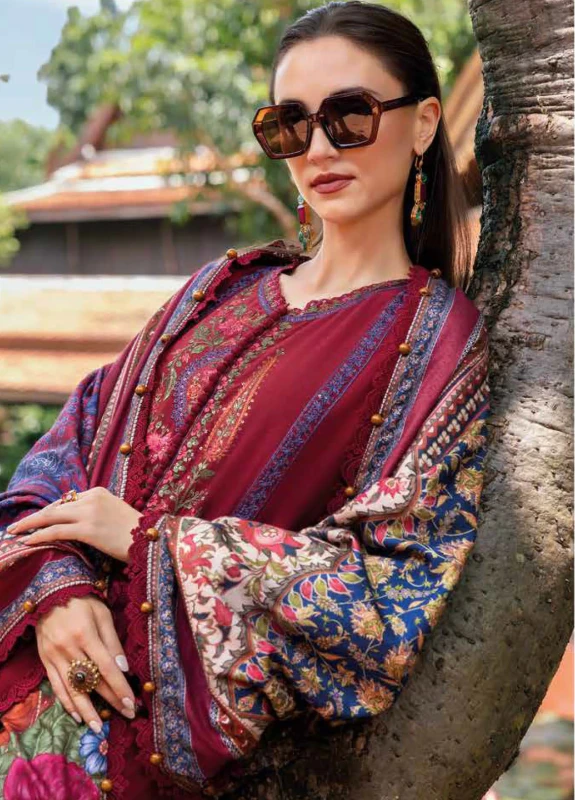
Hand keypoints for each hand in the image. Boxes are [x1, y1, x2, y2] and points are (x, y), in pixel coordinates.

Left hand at [6, 487, 142, 561]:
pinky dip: (39, 535)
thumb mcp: (115, 513)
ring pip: (51, 517)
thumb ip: (96, 512)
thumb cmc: (136, 532)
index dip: (49, 512)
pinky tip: (27, 541)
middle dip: (33, 517)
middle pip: (55, 507)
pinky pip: (56, 531)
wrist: (151, 539)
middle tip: (15, 526)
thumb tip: (77, 524)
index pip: (67, 501)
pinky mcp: (88, 529)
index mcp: (98, 492)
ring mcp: (89, 513)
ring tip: (13, 533)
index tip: (36, 521)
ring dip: (29, 525)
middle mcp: (91, 498)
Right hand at [36, 595, 135, 730]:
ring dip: (87, 710)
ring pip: (73, 689)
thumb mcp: (103, 614)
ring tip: (100, 728)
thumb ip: (113, 642)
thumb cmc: (83, 601)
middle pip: (92, 681)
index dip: (119, 687)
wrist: (51, 593)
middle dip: (110, 699)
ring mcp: (54, 656)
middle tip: (126, 714)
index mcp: (85, 634)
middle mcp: (68, 648)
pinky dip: (67, 702)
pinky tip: (77, 715)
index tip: (131, 702)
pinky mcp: (45, 661)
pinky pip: (57, 686)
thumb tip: (123, 669)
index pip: (106, 668)